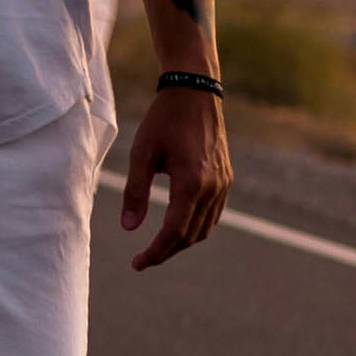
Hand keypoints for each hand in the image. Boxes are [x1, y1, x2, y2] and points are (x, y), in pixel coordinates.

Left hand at [118, 84, 229, 267]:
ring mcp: (223, 184)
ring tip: (158, 246)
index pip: (174, 232)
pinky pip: (213, 214)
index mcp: (192, 183)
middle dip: (166, 251)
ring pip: (204, 228)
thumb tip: (129, 228)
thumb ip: (135, 191)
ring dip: (181, 242)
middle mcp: (213, 187)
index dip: (155, 252)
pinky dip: (195, 227)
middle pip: (190, 236)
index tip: (137, 263)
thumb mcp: (141, 152)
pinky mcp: (226, 178)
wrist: (194, 92)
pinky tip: (178, 226)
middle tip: (143, 259)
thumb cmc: (164, 119)